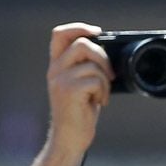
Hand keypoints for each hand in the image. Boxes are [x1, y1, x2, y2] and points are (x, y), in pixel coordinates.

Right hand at [28, 23, 113, 165]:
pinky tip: (100, 102)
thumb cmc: (80, 110)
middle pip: (82, 44)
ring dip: (106, 79)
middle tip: (110, 73)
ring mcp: (60, 80)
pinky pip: (96, 80)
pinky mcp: (69, 91)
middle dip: (103, 56)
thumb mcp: (81, 83)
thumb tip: (108, 48)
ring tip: (102, 92)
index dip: (79, 27)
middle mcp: (55, 70)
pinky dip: (104, 91)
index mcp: (57, 65)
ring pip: (93, 63)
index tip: (98, 32)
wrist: (70, 138)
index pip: (59, 34)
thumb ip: (87, 65)